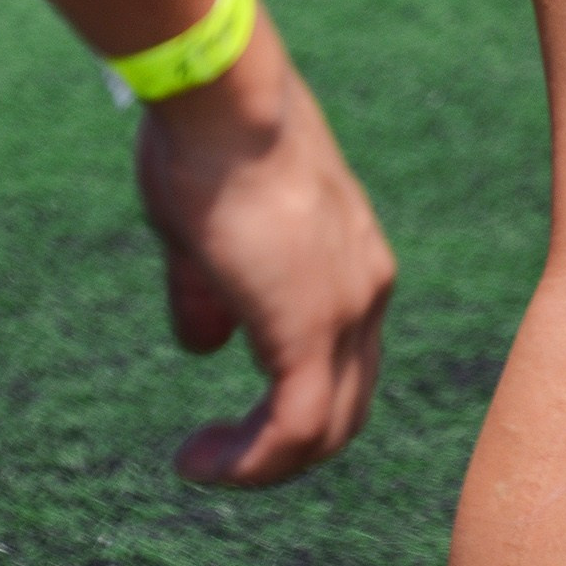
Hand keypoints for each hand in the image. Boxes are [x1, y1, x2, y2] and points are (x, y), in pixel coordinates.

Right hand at [134, 11, 395, 487]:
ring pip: (325, 428)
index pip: (344, 362)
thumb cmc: (211, 145)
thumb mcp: (210, 234)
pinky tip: (198, 459)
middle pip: (346, 406)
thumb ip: (212, 295)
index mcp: (354, 260)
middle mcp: (367, 288)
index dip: (293, 405)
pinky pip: (292, 430)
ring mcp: (347, 309)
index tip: (232, 420)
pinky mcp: (309, 329)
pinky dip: (249, 462)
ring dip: (263, 463)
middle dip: (285, 447)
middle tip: (223, 455)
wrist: (227, 102)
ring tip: (203, 460)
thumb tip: (205, 346)